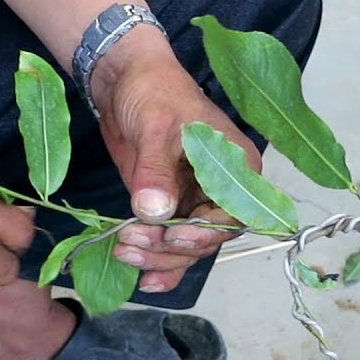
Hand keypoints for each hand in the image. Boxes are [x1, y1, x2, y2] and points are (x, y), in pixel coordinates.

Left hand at [93, 27, 259, 293]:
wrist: (124, 79)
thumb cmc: (153, 91)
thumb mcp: (156, 126)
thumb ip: (157, 171)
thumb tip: (155, 213)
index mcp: (236, 167)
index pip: (234, 215)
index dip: (205, 234)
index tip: (172, 237)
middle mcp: (222, 191)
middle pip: (208, 239)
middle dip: (171, 249)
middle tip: (131, 243)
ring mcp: (195, 201)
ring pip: (186, 248)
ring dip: (157, 258)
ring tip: (123, 252)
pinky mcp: (169, 208)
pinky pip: (169, 244)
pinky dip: (158, 263)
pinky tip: (144, 280)